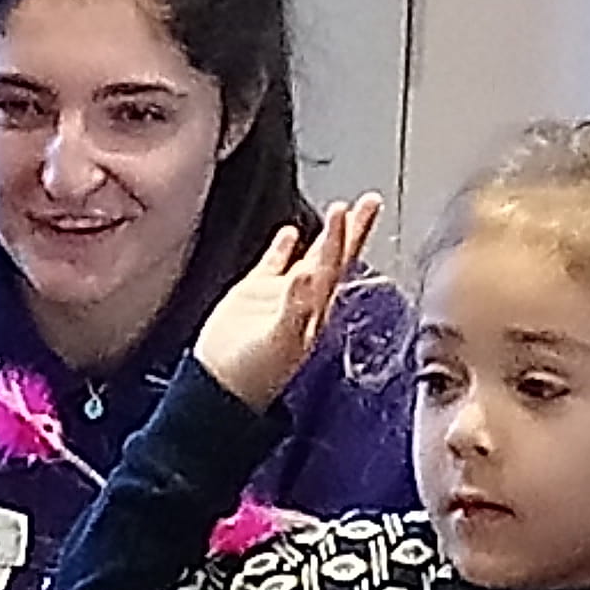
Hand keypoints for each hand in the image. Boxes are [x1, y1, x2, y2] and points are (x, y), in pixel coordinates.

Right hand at [195, 198, 382, 409]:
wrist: (219, 388)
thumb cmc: (252, 375)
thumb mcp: (277, 341)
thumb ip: (294, 307)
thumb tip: (309, 275)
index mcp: (314, 310)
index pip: (334, 265)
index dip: (341, 237)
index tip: (349, 209)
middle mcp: (303, 300)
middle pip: (333, 258)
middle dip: (351, 230)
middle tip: (370, 200)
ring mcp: (279, 297)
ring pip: (308, 258)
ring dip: (324, 235)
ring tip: (339, 209)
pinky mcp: (253, 297)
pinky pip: (274, 265)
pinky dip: (283, 248)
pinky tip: (289, 232)